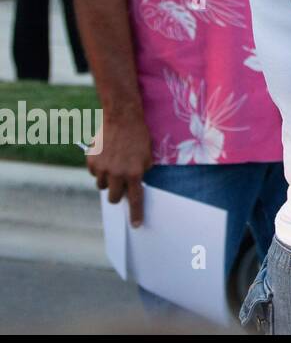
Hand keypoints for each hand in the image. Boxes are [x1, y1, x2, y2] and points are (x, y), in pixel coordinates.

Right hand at [87, 110, 153, 226]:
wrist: (123, 117)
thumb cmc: (139, 136)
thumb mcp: (147, 156)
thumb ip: (141, 172)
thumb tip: (134, 186)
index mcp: (134, 173)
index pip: (135, 199)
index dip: (135, 214)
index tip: (136, 225)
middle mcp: (117, 173)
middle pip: (113, 197)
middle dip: (117, 194)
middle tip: (121, 185)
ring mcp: (102, 168)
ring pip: (102, 185)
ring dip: (108, 179)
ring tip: (114, 163)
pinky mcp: (91, 160)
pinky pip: (94, 172)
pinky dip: (99, 168)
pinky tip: (106, 155)